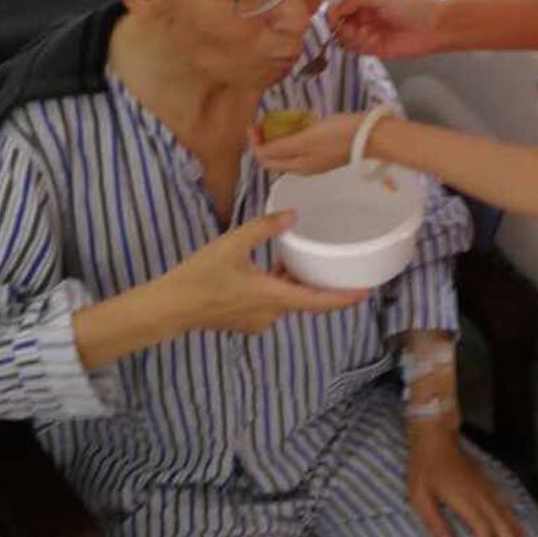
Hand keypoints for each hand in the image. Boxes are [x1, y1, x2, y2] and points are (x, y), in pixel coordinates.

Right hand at [169, 212, 368, 333]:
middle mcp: (271, 314)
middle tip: (334, 264)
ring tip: (298, 260)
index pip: (318, 301)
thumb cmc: (201, 275)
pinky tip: (270, 270)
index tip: (366, 292)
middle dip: (317, 283)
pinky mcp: (246, 321)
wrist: (171, 306)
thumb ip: (265, 228)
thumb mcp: (233, 243)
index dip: (344, 298)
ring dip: (294, 284)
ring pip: (286, 301)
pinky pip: (271, 304)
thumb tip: (293, 215)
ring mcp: (258, 321)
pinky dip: (277, 288)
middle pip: (304, 300)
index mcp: (273, 297)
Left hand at [250, 113, 364, 175]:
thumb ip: (283, 147)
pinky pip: (301, 146)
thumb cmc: (341, 135)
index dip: (255, 143)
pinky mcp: (325, 151)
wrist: (373, 135)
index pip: (265, 160)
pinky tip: (298, 122)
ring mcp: (316, 160)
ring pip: (288, 152)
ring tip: (277, 120)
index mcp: (298, 166)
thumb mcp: (307, 139)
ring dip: (278, 138)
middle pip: (275, 157)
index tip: (253, 123)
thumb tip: (259, 152)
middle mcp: (304, 167)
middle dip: (264, 140)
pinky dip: (293, 136)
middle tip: (262, 121)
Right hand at [329, 0, 445, 59]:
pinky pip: (358, 50)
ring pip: (346, 39)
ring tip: (367, 33)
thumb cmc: (411, 6)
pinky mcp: (376, 49)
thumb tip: (335, 9)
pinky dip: (362, 45)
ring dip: (353, 37)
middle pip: (340, 25)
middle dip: (343, 27)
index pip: (340, 8)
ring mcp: (370, 34)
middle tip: (354, 26)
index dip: (335, 13)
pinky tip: (374, 39)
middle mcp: (366, 17)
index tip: (335, 16)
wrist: (432, 26)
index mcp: (366, 1)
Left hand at [407, 422, 529, 536]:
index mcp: (465, 499)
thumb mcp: (419, 497)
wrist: (436, 435)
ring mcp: (486, 486)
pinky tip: (520, 528)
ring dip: (518, 536)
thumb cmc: (424, 467)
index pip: (482, 529)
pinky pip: (507, 503)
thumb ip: (435, 524)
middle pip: (502, 525)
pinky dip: (515, 519)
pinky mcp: (487, 482)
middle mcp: (481, 494)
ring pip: (508, 514)